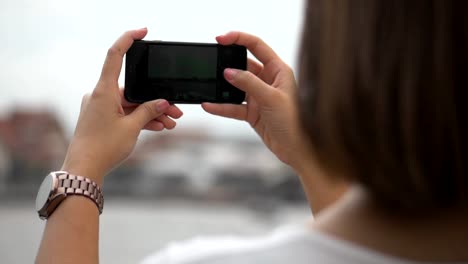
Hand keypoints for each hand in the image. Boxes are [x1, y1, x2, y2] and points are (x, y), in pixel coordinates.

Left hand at [61, 28, 182, 184]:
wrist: (84, 170)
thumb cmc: (102, 148)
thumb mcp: (132, 128)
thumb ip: (149, 111)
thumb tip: (163, 102)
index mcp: (103, 91)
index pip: (114, 56)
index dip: (128, 40)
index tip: (143, 32)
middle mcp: (100, 96)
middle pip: (133, 89)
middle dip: (156, 99)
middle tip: (175, 110)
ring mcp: (100, 107)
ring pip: (132, 104)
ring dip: (151, 113)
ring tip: (171, 123)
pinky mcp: (102, 118)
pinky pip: (125, 113)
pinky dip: (140, 119)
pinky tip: (159, 127)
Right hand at [202, 32, 306, 169]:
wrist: (297, 150)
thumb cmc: (295, 122)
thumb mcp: (271, 98)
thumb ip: (249, 83)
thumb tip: (229, 72)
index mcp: (278, 70)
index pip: (257, 46)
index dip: (238, 39)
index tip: (221, 39)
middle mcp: (268, 80)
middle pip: (243, 65)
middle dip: (227, 64)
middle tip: (212, 64)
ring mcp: (259, 96)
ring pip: (236, 86)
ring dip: (222, 87)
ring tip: (209, 86)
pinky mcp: (252, 112)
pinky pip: (233, 106)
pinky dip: (221, 106)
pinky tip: (209, 105)